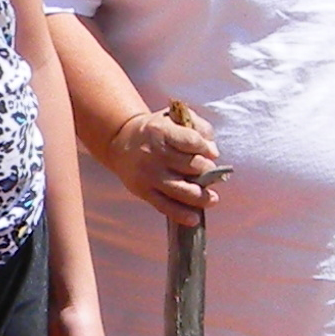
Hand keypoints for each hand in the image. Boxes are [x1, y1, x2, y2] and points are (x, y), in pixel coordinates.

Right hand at [104, 101, 225, 225]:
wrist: (121, 142)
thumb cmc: (156, 130)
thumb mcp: (174, 117)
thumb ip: (198, 127)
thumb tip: (213, 152)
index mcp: (162, 131)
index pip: (192, 142)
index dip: (207, 149)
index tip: (212, 153)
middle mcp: (154, 153)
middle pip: (191, 166)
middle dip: (207, 172)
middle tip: (212, 175)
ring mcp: (149, 175)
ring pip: (182, 190)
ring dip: (202, 197)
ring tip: (212, 198)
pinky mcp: (144, 191)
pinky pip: (166, 206)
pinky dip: (182, 214)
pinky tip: (194, 218)